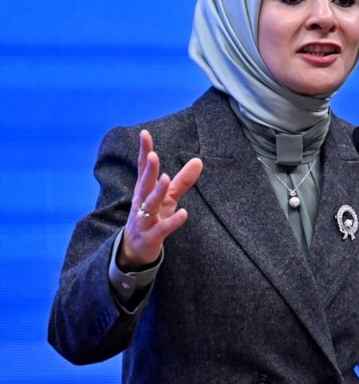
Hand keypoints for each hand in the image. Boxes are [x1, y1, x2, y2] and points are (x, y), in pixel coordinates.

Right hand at [118, 130, 202, 268]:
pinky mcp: (151, 236)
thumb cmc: (152, 218)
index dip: (143, 151)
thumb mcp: (167, 198)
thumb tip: (199, 161)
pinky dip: (173, 221)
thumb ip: (182, 180)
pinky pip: (162, 228)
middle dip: (148, 170)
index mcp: (144, 191)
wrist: (135, 250)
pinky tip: (184, 213)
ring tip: (165, 178)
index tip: (144, 133)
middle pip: (144, 184)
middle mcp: (141, 203)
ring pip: (150, 205)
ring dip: (157, 192)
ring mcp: (144, 220)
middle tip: (152, 154)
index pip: (142, 168)